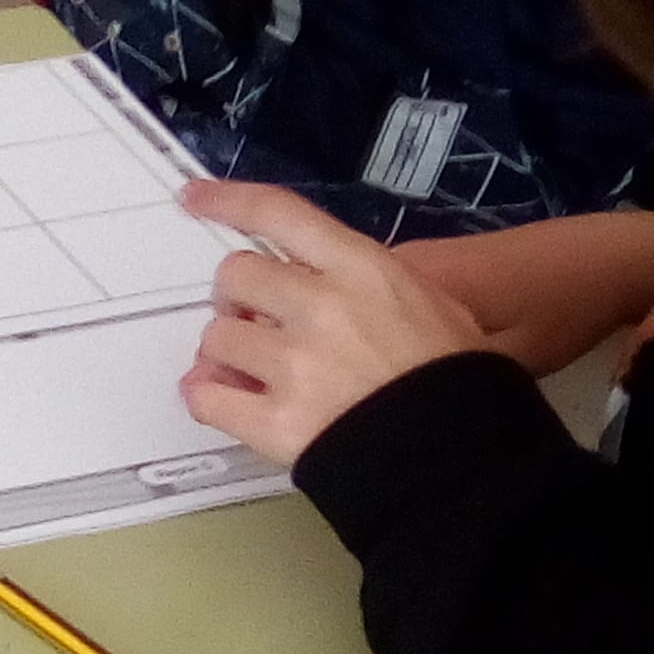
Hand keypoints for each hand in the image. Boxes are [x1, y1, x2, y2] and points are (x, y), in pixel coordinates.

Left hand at [176, 175, 491, 464]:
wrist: (460, 454)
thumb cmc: (458, 377)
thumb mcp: (431, 304)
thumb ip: (367, 285)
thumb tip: (311, 287)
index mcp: (361, 268)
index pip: (280, 213)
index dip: (228, 200)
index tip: (193, 199)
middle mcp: (320, 306)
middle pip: (236, 275)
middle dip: (236, 297)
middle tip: (253, 320)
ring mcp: (295, 365)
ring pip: (216, 337)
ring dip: (224, 350)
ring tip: (247, 368)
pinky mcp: (276, 422)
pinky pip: (208, 398)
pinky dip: (205, 395)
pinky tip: (216, 396)